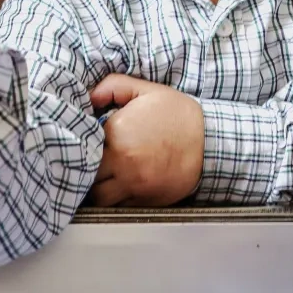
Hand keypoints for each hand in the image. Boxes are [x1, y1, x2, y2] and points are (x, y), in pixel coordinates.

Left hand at [87, 75, 203, 207]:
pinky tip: (120, 186)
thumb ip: (113, 86)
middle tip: (91, 161)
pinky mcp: (146, 200)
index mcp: (118, 134)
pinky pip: (120, 206)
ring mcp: (134, 185)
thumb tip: (90, 97)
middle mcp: (123, 163)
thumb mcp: (145, 90)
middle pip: (88, 175)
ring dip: (98, 188)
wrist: (209, 141)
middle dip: (86, 168)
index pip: (84, 144)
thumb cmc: (177, 115)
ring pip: (100, 197)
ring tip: (103, 177)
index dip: (83, 144)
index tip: (87, 142)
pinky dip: (116, 199)